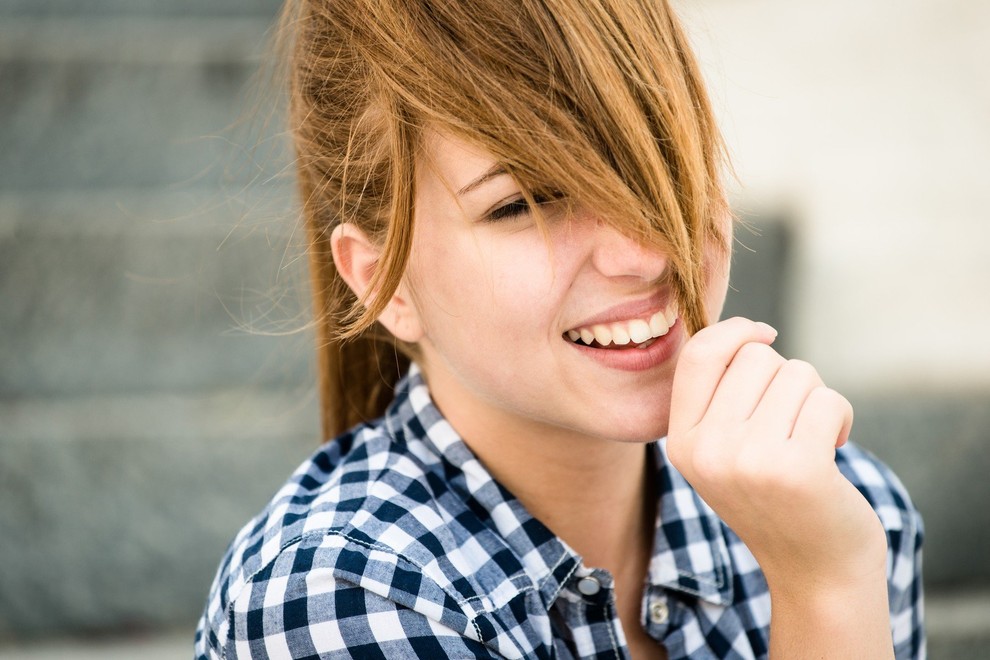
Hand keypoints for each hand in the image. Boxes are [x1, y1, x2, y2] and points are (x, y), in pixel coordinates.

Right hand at [666, 317, 886, 591]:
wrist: (814, 571)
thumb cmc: (776, 497)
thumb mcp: (724, 451)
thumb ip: (719, 398)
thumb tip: (747, 332)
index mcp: (681, 442)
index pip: (698, 355)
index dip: (735, 331)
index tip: (764, 333)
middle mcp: (707, 450)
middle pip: (755, 357)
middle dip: (786, 377)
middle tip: (791, 421)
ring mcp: (749, 460)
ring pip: (797, 373)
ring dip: (816, 398)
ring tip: (811, 439)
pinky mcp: (798, 469)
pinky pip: (828, 400)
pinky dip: (841, 417)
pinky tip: (833, 450)